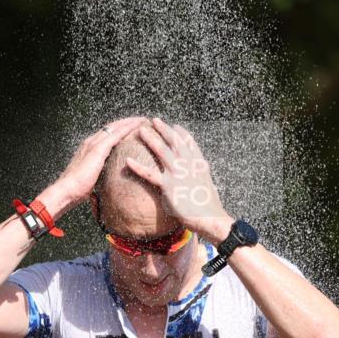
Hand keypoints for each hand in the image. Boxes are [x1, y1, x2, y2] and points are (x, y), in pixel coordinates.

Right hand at [45, 116, 147, 214]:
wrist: (67, 190)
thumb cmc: (76, 191)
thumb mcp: (90, 180)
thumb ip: (99, 177)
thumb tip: (105, 186)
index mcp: (88, 149)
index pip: (106, 135)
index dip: (118, 130)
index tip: (131, 128)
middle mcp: (90, 142)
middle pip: (111, 127)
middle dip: (126, 122)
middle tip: (140, 120)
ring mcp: (93, 144)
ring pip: (115, 127)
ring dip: (130, 122)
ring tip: (143, 119)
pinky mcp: (98, 149)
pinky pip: (116, 134)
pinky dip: (128, 128)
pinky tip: (138, 125)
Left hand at [126, 117, 233, 243]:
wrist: (210, 217)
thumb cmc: (209, 205)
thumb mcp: (207, 184)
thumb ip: (200, 176)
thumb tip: (199, 174)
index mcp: (199, 163)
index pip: (190, 143)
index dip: (182, 133)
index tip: (175, 126)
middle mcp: (188, 164)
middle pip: (174, 141)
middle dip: (164, 129)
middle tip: (154, 120)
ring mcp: (178, 173)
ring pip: (161, 150)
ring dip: (150, 138)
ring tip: (141, 130)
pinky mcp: (168, 185)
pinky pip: (149, 174)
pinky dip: (138, 167)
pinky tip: (128, 161)